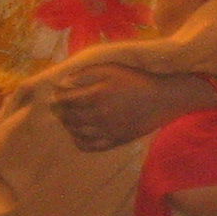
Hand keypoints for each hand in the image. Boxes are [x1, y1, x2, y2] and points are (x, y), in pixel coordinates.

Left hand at [49, 63, 191, 151]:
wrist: (161, 99)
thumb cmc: (136, 80)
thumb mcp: (111, 69)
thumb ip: (86, 73)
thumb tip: (64, 82)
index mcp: (96, 95)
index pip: (66, 99)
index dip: (57, 97)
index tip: (55, 94)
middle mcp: (98, 115)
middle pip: (69, 117)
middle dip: (59, 112)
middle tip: (57, 108)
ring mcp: (106, 130)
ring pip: (76, 132)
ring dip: (67, 125)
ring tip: (67, 119)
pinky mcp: (114, 141)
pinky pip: (89, 146)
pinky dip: (78, 141)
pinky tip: (78, 134)